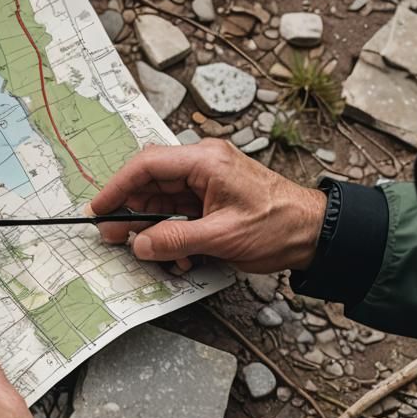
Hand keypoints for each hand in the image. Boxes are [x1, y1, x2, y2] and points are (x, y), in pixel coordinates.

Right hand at [90, 140, 325, 272]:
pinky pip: (178, 213)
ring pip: (161, 200)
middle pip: (150, 182)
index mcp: (206, 161)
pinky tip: (174, 256)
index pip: (148, 164)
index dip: (117, 186)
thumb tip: (140, 245)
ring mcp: (206, 183)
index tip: (99, 208)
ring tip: (141, 249)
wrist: (317, 234)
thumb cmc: (280, 226)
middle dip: (129, 210)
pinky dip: (170, 234)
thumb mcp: (223, 237)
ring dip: (150, 226)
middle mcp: (203, 166)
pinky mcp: (210, 201)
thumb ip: (176, 240)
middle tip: (111, 235)